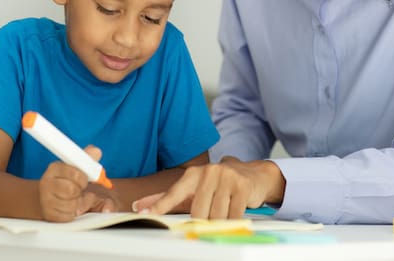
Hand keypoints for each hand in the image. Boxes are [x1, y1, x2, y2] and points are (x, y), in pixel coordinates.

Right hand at [38, 146, 113, 221]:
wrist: (50, 197)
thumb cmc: (68, 180)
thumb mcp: (78, 167)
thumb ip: (89, 159)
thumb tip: (96, 151)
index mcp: (55, 168)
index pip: (74, 173)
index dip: (83, 178)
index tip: (84, 179)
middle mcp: (46, 183)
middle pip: (72, 190)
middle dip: (80, 190)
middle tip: (79, 189)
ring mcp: (45, 199)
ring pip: (71, 204)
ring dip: (78, 202)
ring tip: (74, 198)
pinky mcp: (48, 214)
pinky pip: (68, 216)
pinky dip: (73, 213)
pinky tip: (70, 207)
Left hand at [132, 159, 284, 218]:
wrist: (253, 173)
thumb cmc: (219, 183)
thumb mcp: (193, 188)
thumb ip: (167, 197)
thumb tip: (140, 206)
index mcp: (193, 174)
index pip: (174, 193)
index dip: (160, 205)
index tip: (145, 214)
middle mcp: (209, 172)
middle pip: (199, 212)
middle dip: (205, 219)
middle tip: (212, 213)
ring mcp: (227, 178)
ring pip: (216, 216)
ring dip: (221, 220)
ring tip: (226, 209)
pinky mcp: (243, 187)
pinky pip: (233, 215)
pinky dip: (234, 220)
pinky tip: (235, 210)